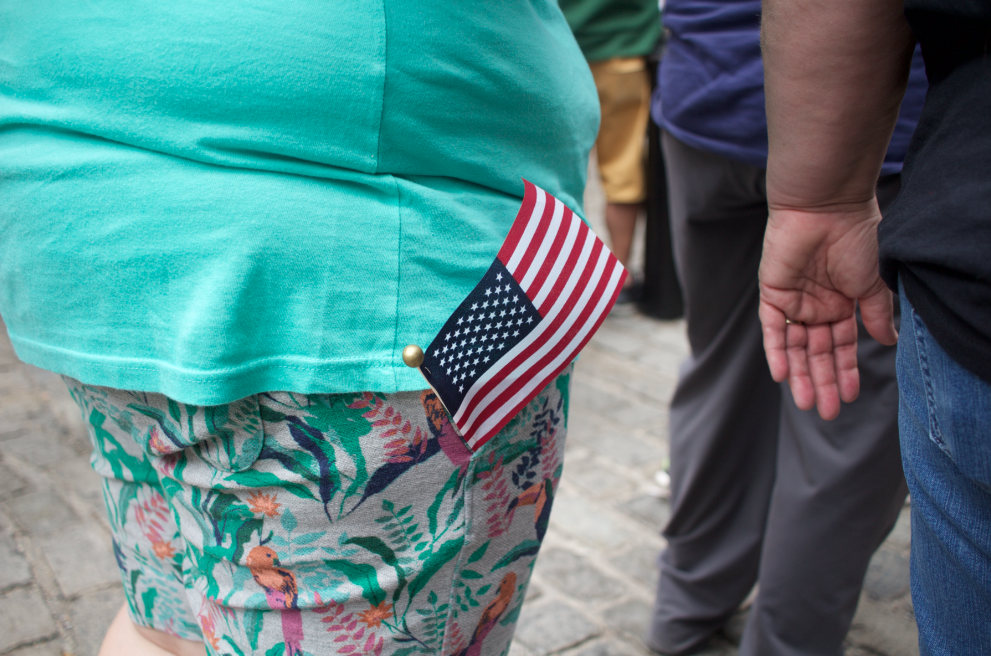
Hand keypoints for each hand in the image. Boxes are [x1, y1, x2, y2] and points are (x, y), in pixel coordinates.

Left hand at [758, 200, 897, 419]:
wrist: (826, 207)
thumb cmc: (855, 238)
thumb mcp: (872, 282)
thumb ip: (876, 313)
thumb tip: (889, 342)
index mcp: (843, 303)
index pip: (841, 345)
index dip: (845, 370)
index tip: (851, 396)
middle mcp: (817, 305)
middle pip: (817, 352)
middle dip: (823, 381)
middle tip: (829, 412)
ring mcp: (794, 300)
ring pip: (795, 347)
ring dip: (800, 375)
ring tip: (808, 403)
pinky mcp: (772, 293)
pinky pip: (772, 329)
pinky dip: (776, 351)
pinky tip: (781, 376)